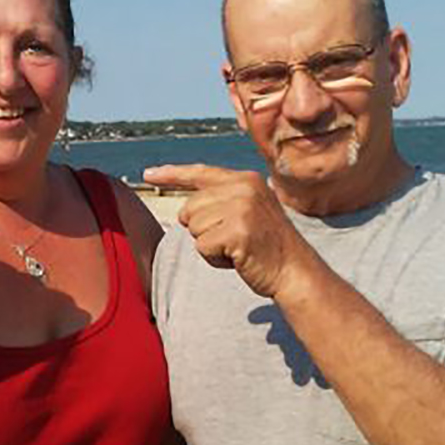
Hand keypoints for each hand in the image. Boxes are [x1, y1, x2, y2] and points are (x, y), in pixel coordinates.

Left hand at [143, 164, 305, 297]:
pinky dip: (214, 259)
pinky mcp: (237, 231)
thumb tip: (183, 210)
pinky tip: (237, 258)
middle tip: (233, 239)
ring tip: (237, 248)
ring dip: (209, 245)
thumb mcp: (248, 212)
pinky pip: (202, 246)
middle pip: (189, 208)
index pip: (200, 173)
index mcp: (245, 179)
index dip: (171, 174)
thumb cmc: (267, 247)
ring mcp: (241, 208)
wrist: (295, 271)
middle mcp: (243, 188)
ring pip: (193, 228)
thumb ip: (221, 202)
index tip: (149, 174)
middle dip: (202, 230)